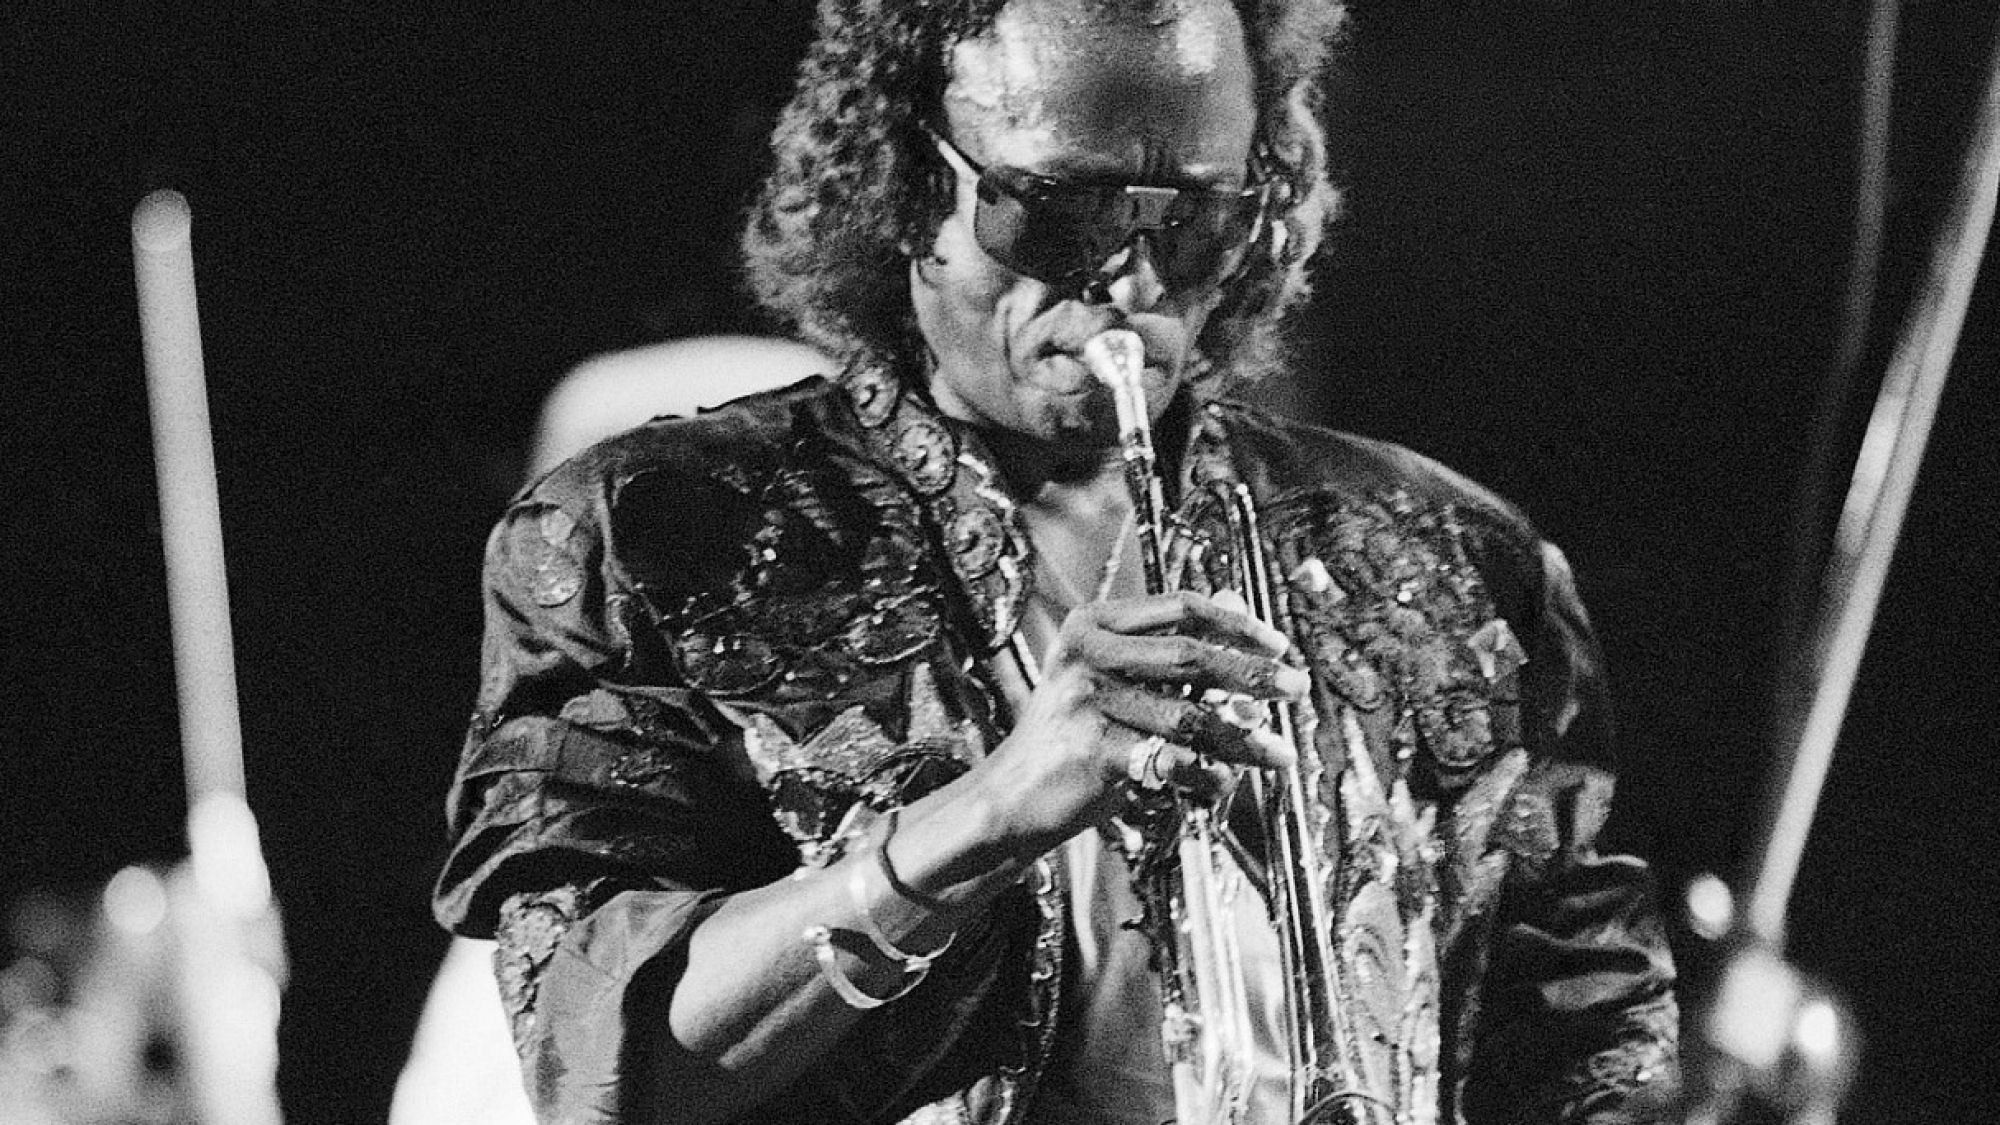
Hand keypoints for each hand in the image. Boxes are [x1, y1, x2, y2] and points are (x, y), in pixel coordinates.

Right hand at [977, 589, 1304, 851]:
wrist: (1012, 796)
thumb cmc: (1070, 738)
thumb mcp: (1112, 678)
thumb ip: (1168, 646)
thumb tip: (1238, 605)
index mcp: (1092, 624)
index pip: (1179, 607)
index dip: (1236, 623)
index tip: (1277, 643)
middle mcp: (1086, 654)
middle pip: (1190, 653)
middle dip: (1253, 673)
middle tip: (1294, 687)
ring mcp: (1087, 701)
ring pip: (1188, 713)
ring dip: (1243, 736)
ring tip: (1277, 751)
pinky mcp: (1093, 750)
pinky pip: (1171, 760)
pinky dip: (1207, 774)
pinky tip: (1227, 781)